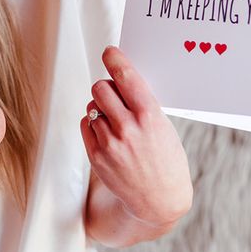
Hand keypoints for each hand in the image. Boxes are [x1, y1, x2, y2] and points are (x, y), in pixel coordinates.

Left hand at [79, 45, 192, 225]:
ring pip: (92, 106)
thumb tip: (120, 79)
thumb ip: (142, 104)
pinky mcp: (96, 155)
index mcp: (150, 116)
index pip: (126, 78)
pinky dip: (94, 124)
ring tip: (116, 120)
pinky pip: (85, 124)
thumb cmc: (165, 159)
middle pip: (100, 87)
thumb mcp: (163, 127)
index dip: (116, 60)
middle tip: (114, 93)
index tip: (110, 52)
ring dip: (100, 107)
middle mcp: (127, 128)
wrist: (159, 199)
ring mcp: (110, 143)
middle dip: (106, 87)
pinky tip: (108, 133)